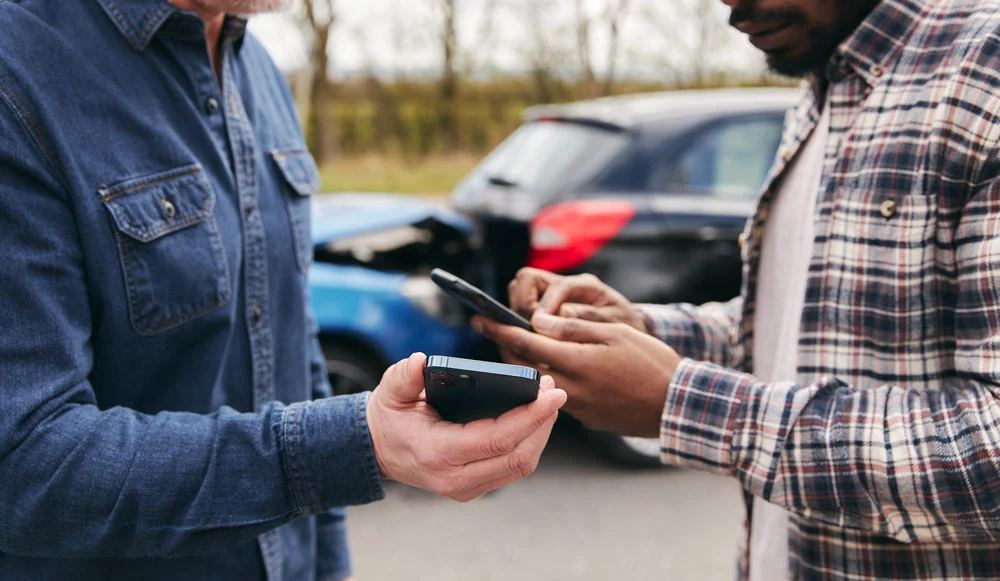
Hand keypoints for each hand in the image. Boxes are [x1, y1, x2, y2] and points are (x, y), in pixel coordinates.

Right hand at [365, 353, 565, 501]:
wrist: (378, 450)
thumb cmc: (389, 418)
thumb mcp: (391, 392)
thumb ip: (403, 376)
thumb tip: (418, 362)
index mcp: (438, 453)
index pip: (497, 439)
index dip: (531, 417)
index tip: (553, 395)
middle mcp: (455, 478)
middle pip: (518, 456)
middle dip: (543, 423)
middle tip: (554, 392)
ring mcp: (466, 487)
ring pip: (520, 466)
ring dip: (540, 434)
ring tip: (548, 402)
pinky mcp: (474, 486)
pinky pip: (512, 468)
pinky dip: (530, 444)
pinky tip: (535, 421)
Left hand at [473, 313, 679, 437]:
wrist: (677, 405)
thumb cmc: (650, 361)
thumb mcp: (614, 333)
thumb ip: (573, 327)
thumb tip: (537, 320)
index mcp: (574, 362)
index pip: (523, 343)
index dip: (497, 329)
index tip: (478, 318)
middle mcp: (568, 389)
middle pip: (522, 368)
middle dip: (506, 348)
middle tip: (499, 330)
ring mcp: (576, 408)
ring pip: (539, 383)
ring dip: (528, 365)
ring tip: (530, 345)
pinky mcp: (586, 419)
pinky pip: (559, 396)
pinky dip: (552, 379)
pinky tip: (563, 368)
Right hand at [507, 268, 647, 332]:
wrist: (629, 334)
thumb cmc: (624, 327)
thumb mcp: (615, 322)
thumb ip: (589, 317)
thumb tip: (562, 314)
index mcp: (584, 285)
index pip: (554, 286)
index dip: (543, 305)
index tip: (537, 326)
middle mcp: (564, 286)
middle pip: (525, 281)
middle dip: (522, 306)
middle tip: (529, 332)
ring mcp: (550, 297)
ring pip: (518, 293)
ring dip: (518, 314)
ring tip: (528, 338)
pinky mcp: (543, 310)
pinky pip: (521, 310)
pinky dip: (520, 324)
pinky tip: (529, 343)